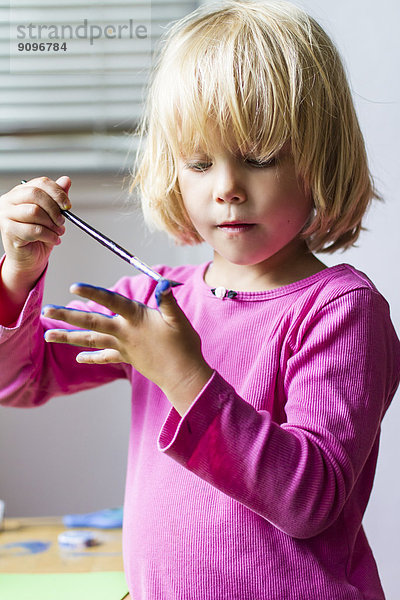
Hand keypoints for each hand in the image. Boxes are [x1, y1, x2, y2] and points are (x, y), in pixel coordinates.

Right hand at [0, 176, 70, 285]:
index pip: (40, 183)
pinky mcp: (8, 230)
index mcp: (20, 192)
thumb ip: (57, 198)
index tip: (68, 206)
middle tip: (62, 221)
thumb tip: (66, 180)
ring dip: (52, 224)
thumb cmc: (39, 236)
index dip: (57, 193)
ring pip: (34, 212)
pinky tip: (54, 240)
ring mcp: (6, 215)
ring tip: (57, 232)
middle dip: (54, 208)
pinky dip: (49, 236)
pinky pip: (34, 230)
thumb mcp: (52, 215)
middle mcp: (9, 200)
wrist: (29, 259)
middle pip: (36, 194)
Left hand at [42, 280, 213, 414]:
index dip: (93, 293)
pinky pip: (105, 357)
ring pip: (91, 340)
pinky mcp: (127, 358)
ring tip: (48, 335)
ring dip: (68, 337)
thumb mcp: (179, 319)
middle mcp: (125, 332)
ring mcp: (123, 347)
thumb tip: (162, 283)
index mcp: (136, 319)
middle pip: (91, 323)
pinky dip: (92, 357)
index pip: (111, 302)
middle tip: (46, 310)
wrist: (183, 376)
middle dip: (67, 316)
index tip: (74, 287)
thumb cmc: (184, 346)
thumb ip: (167, 300)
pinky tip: (78, 358)